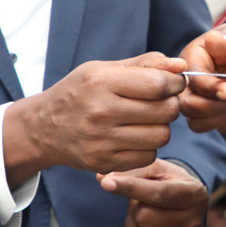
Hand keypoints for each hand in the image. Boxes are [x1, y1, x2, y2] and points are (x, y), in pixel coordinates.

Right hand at [3, 53, 186, 183]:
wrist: (44, 127)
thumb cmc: (81, 92)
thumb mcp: (105, 69)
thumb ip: (145, 64)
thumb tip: (181, 66)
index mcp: (102, 82)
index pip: (159, 84)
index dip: (175, 83)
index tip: (173, 84)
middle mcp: (101, 112)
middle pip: (166, 111)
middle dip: (171, 104)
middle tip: (160, 102)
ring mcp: (102, 140)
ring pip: (162, 136)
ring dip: (161, 127)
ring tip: (146, 120)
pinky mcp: (105, 162)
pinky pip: (149, 156)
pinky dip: (148, 146)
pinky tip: (134, 136)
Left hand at [102, 158, 208, 226]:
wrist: (189, 207)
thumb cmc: (170, 183)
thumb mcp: (157, 170)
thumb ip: (132, 171)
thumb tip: (102, 178)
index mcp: (193, 194)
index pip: (158, 193)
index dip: (130, 187)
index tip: (107, 183)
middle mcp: (193, 222)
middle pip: (144, 216)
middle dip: (133, 207)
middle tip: (141, 202)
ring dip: (132, 225)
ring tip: (142, 217)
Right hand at [179, 20, 225, 133]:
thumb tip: (212, 39)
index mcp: (192, 59)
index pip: (191, 81)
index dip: (210, 89)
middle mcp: (192, 83)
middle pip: (188, 107)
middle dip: (217, 106)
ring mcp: (203, 100)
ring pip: (198, 123)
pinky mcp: (217, 112)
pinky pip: (219, 127)